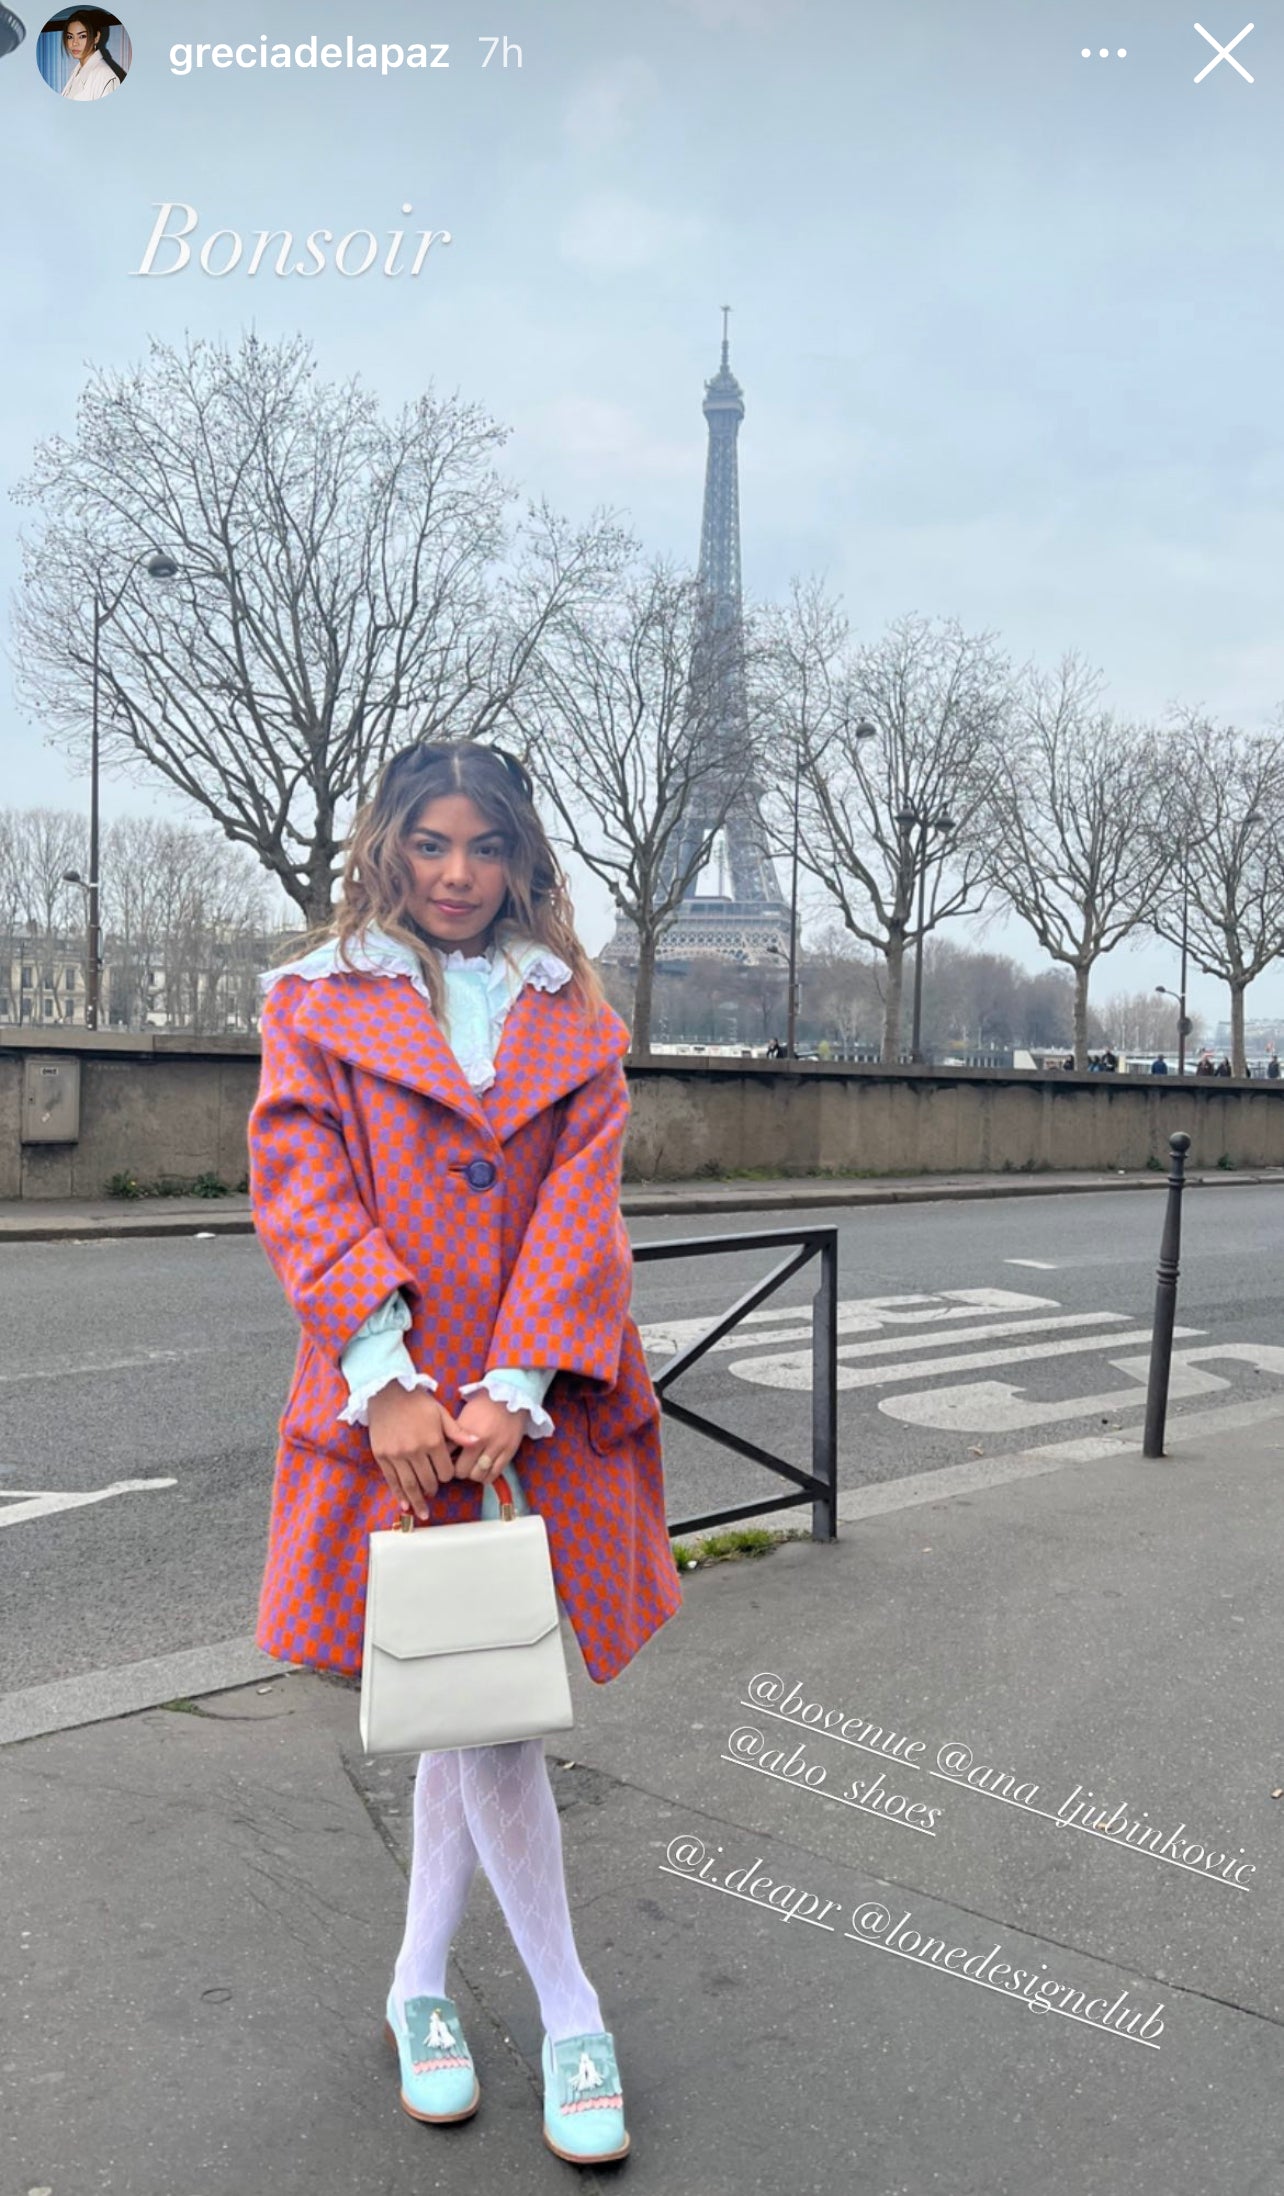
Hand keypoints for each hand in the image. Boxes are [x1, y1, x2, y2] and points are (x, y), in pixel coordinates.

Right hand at [366, 1385, 481, 1521]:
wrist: (386, 1392)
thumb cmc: (416, 1401)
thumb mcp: (441, 1413)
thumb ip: (457, 1432)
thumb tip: (477, 1442)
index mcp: (433, 1441)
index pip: (445, 1471)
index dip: (447, 1476)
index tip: (445, 1475)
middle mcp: (415, 1451)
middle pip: (428, 1481)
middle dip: (433, 1489)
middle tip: (434, 1492)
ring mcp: (397, 1455)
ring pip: (410, 1485)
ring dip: (417, 1501)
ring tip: (422, 1513)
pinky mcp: (382, 1456)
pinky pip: (392, 1480)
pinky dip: (399, 1494)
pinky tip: (404, 1504)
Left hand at [449, 1391, 530, 1486]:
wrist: (510, 1396)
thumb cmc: (483, 1404)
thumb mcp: (464, 1415)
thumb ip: (454, 1434)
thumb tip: (443, 1452)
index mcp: (466, 1430)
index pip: (448, 1456)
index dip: (445, 1461)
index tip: (448, 1461)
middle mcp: (480, 1441)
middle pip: (462, 1471)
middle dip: (459, 1471)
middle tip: (460, 1467)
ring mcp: (496, 1447)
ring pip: (478, 1475)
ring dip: (473, 1475)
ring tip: (473, 1469)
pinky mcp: (509, 1452)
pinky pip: (495, 1473)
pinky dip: (487, 1477)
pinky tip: (484, 1471)